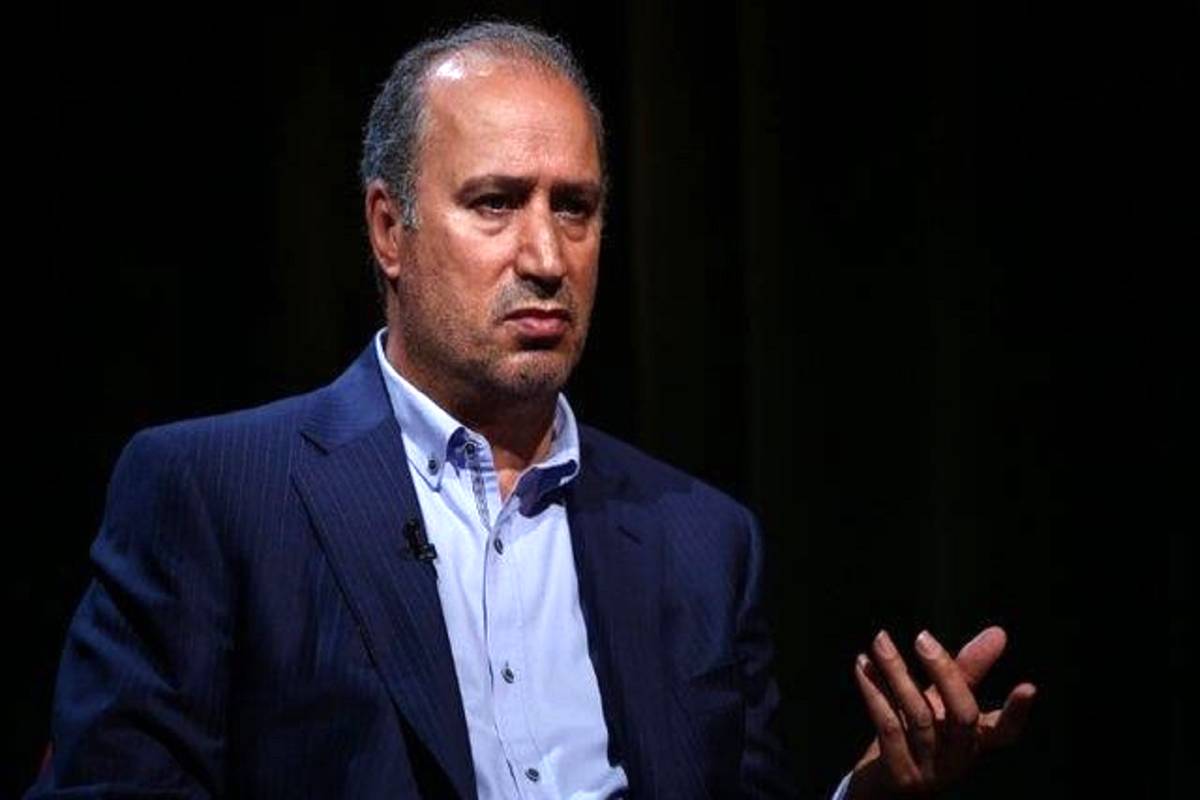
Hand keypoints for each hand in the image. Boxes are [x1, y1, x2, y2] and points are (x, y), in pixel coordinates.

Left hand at [845, 626, 1035, 797]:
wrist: (880, 787)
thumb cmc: (917, 737)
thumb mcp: (942, 704)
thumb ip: (965, 671)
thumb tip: (998, 632)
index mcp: (973, 742)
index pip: (1005, 732)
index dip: (1018, 713)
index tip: (1029, 687)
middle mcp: (957, 759)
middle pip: (962, 715)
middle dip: (944, 672)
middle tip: (922, 637)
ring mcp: (929, 769)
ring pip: (919, 716)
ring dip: (897, 672)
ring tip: (881, 640)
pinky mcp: (898, 772)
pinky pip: (888, 725)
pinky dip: (874, 691)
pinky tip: (862, 665)